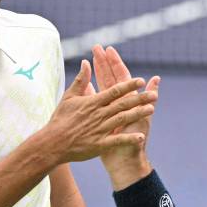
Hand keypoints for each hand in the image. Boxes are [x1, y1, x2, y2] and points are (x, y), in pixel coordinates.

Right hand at [40, 60, 156, 163]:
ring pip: (122, 119)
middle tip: (154, 94)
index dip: (128, 85)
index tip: (140, 80)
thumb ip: (80, 80)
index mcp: (92, 103)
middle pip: (122, 104)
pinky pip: (117, 141)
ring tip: (152, 110)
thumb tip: (86, 62)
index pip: (114, 90)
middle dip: (139, 98)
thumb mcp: (69, 97)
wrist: (52, 143)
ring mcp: (100, 129)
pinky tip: (141, 137)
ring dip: (138, 114)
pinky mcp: (99, 144)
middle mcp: (98, 114)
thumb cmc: (60, 119)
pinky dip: (129, 139)